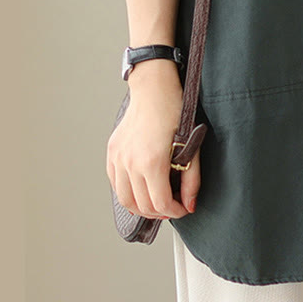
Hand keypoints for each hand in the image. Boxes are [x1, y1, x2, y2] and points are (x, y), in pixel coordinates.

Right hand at [107, 65, 200, 219]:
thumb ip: (191, 178)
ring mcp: (117, 158)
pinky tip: (142, 187)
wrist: (153, 90)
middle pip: (142, 206)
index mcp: (151, 162)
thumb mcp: (189, 144)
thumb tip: (190, 204)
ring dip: (142, 207)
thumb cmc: (174, 111)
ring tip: (157, 202)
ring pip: (125, 200)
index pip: (160, 204)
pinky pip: (116, 184)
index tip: (183, 208)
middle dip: (160, 212)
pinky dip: (128, 192)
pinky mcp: (112, 153)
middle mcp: (130, 163)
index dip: (175, 212)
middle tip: (173, 206)